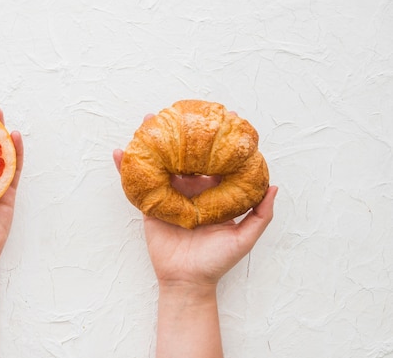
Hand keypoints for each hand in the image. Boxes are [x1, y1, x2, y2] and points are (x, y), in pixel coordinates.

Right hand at [113, 132, 276, 289]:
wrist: (187, 281)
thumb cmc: (217, 261)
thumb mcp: (244, 238)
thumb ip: (260, 214)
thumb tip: (273, 185)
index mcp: (210, 194)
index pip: (213, 162)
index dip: (214, 142)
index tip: (217, 120)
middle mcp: (189, 191)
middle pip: (184, 157)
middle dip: (180, 135)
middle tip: (176, 112)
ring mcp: (168, 196)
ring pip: (160, 164)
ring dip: (152, 143)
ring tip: (147, 121)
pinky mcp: (150, 205)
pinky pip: (137, 184)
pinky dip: (126, 169)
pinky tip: (119, 153)